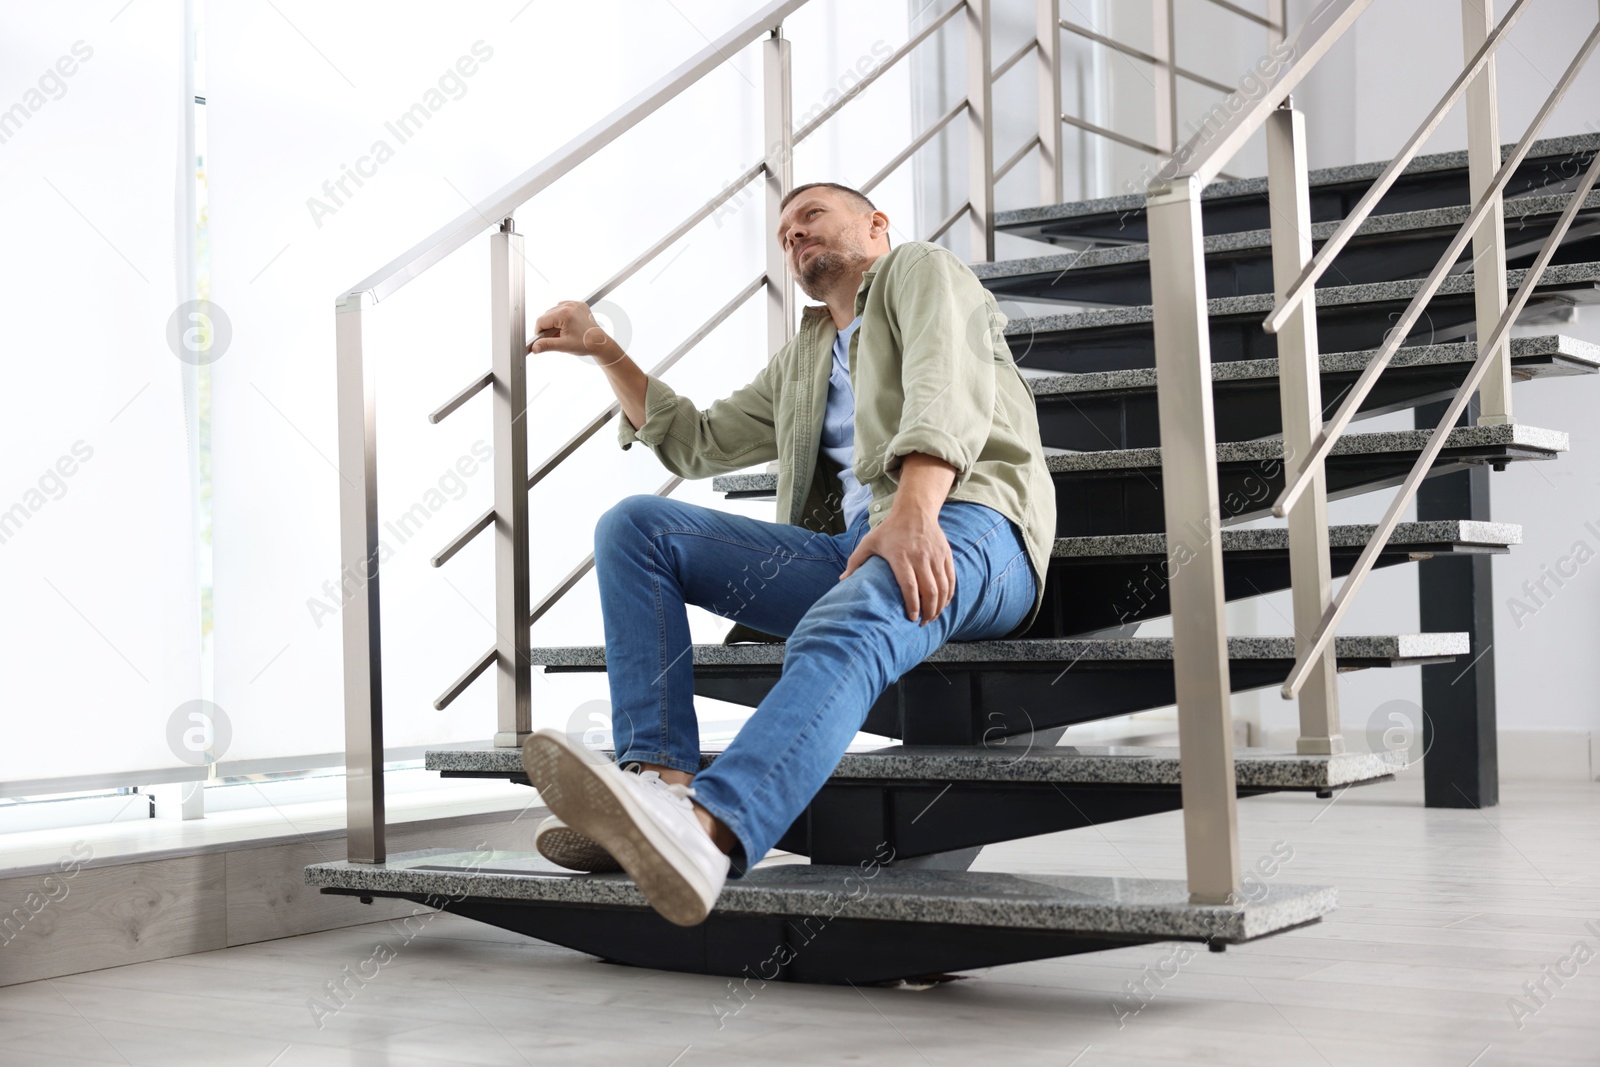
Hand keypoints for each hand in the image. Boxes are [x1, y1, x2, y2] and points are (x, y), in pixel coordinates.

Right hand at [528, 300, 620, 362]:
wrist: (600, 343)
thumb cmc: (585, 344)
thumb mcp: (564, 346)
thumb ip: (547, 345)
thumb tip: (534, 348)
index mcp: (564, 314)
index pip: (541, 321)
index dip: (539, 332)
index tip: (541, 341)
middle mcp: (569, 305)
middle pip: (547, 315)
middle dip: (548, 328)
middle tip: (556, 338)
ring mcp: (575, 303)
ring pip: (553, 311)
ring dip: (554, 322)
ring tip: (563, 332)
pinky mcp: (579, 304)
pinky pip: (563, 307)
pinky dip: (561, 316)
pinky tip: (567, 325)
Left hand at [839, 506, 954, 624]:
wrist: (915, 510)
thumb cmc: (889, 530)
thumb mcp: (869, 542)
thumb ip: (855, 561)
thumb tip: (842, 581)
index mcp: (901, 557)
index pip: (910, 586)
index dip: (912, 605)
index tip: (911, 618)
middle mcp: (920, 557)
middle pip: (929, 590)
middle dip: (928, 611)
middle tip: (922, 623)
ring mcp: (935, 556)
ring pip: (942, 587)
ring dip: (939, 606)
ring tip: (932, 617)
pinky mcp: (945, 554)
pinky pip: (951, 579)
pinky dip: (948, 594)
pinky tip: (943, 604)